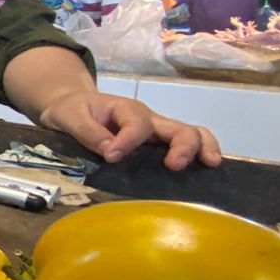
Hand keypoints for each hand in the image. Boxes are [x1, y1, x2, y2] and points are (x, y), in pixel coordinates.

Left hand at [37, 92, 220, 170]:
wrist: (73, 106)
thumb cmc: (73, 111)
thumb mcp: (69, 117)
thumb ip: (87, 132)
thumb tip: (111, 152)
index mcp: (126, 110)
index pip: (137, 124)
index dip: (127, 141)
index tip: (111, 157)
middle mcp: (148, 120)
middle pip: (178, 127)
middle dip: (183, 146)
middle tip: (175, 166)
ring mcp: (157, 133)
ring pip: (191, 134)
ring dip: (203, 148)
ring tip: (210, 165)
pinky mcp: (159, 146)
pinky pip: (186, 146)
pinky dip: (200, 155)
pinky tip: (207, 173)